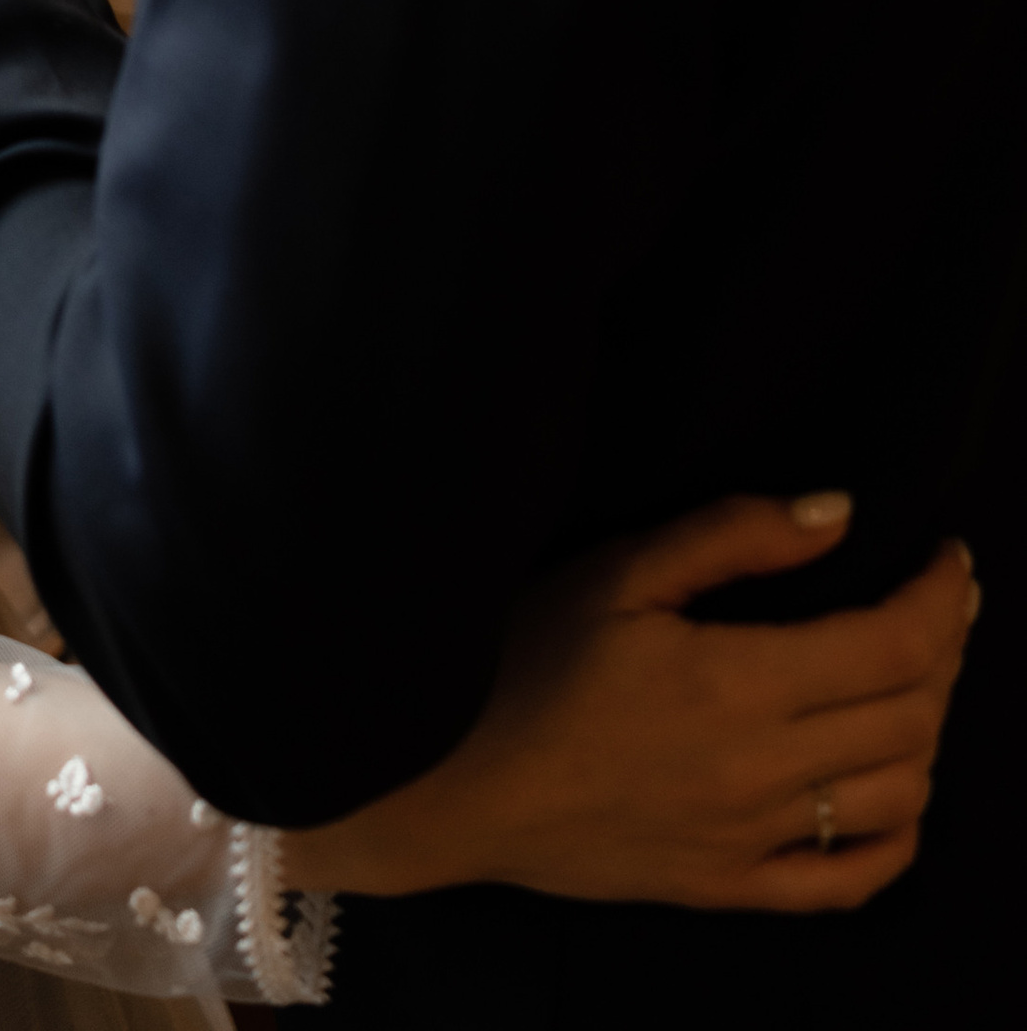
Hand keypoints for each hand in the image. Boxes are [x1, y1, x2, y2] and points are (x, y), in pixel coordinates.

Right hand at [286, 492, 975, 910]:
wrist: (451, 782)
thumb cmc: (519, 662)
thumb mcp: (615, 570)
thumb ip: (732, 535)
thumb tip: (837, 512)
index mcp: (735, 684)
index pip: (892, 644)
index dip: (940, 597)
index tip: (949, 558)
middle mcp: (759, 772)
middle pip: (909, 715)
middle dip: (944, 650)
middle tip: (937, 604)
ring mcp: (749, 840)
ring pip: (897, 796)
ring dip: (928, 733)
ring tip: (913, 681)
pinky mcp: (728, 888)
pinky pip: (849, 884)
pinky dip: (898, 839)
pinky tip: (894, 794)